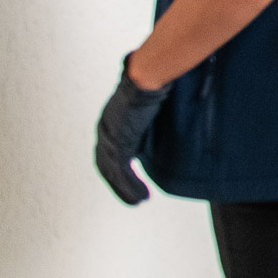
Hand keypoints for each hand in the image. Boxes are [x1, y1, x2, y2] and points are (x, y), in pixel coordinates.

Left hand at [94, 57, 170, 204]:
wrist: (147, 76)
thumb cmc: (153, 78)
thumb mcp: (153, 96)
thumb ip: (156, 105)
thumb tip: (171, 98)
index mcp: (112, 119)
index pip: (111, 148)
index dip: (118, 165)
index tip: (130, 177)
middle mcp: (106, 129)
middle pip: (108, 165)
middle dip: (119, 183)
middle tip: (133, 196)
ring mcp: (110, 138)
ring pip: (113, 173)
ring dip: (126, 190)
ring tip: (138, 201)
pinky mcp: (118, 144)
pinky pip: (122, 173)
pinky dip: (129, 188)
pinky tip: (140, 198)